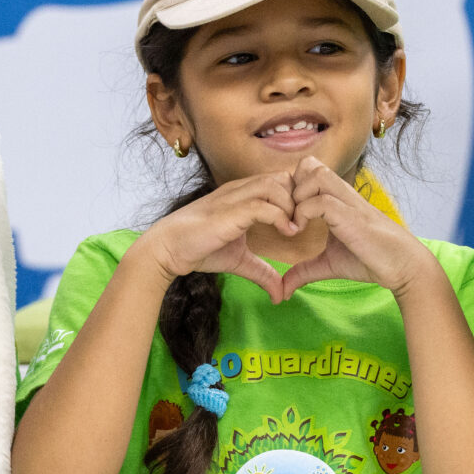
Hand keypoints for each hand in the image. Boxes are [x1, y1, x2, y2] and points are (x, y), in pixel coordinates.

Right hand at [140, 173, 299, 301]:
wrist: (168, 249)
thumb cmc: (199, 249)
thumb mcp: (240, 261)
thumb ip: (262, 272)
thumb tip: (280, 295)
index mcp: (244, 195)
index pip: (281, 181)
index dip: (297, 197)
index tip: (303, 221)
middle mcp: (241, 190)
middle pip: (283, 178)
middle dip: (299, 197)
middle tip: (304, 223)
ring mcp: (234, 198)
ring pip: (275, 185)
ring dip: (292, 205)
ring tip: (296, 229)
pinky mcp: (230, 211)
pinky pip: (263, 205)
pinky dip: (280, 216)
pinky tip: (287, 233)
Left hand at [276, 158, 434, 300]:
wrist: (403, 266)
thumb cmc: (370, 260)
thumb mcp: (329, 264)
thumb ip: (305, 270)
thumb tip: (284, 289)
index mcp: (336, 199)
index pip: (308, 170)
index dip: (291, 187)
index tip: (286, 214)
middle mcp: (341, 194)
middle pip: (309, 164)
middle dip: (290, 186)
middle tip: (287, 215)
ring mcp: (347, 202)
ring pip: (316, 175)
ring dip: (297, 196)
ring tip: (295, 223)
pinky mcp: (351, 216)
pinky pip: (321, 201)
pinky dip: (304, 213)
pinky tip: (300, 232)